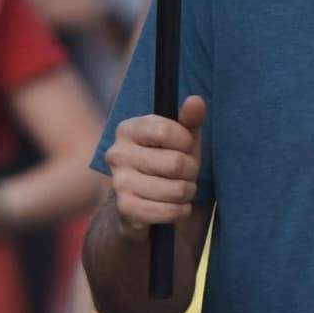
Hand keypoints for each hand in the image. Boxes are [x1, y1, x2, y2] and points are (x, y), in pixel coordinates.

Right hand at [101, 98, 206, 236]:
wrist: (141, 205)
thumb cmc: (166, 164)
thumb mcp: (181, 139)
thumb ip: (190, 119)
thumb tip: (196, 101)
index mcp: (127, 129)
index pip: (165, 130)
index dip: (186, 142)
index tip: (185, 147)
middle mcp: (117, 154)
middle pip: (175, 163)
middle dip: (191, 172)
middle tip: (185, 174)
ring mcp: (119, 182)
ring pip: (176, 189)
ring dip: (187, 193)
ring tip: (179, 191)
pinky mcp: (126, 209)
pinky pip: (168, 211)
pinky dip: (180, 212)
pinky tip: (175, 208)